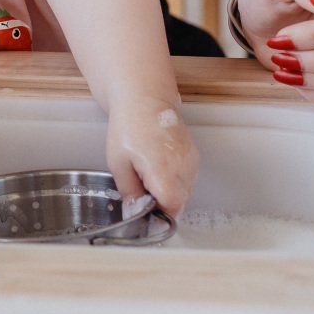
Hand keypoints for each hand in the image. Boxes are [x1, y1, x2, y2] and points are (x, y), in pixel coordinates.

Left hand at [106, 94, 197, 216]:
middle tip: (141, 192)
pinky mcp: (194, 157)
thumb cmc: (128, 126)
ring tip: (148, 175)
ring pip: (185, 193)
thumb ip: (129, 192)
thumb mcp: (118, 162)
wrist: (144, 99)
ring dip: (168, 193)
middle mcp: (183, 166)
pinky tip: (158, 169)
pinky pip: (188, 180)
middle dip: (161, 205)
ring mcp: (192, 161)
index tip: (146, 212)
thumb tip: (134, 213)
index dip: (159, 214)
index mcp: (163, 168)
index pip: (172, 207)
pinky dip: (174, 182)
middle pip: (180, 203)